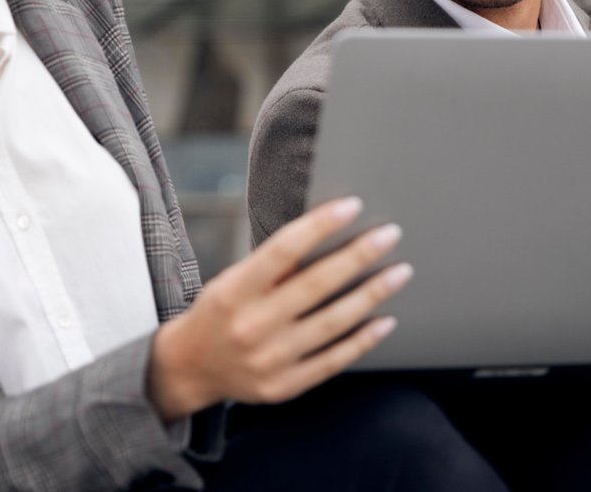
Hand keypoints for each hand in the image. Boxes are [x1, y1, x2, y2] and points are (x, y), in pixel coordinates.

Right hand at [146, 197, 409, 421]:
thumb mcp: (233, 279)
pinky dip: (363, 340)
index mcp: (235, 291)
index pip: (283, 248)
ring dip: (372, 294)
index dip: (321, 224)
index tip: (353, 205)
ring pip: (333, 322)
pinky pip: (334, 360)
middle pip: (317, 284)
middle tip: (391, 234)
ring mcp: (270, 360)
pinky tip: (386, 320)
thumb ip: (274, 265)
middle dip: (359, 255)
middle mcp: (252, 325)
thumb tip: (327, 231)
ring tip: (400, 272)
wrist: (191, 367)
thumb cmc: (220, 311)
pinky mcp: (285, 386)